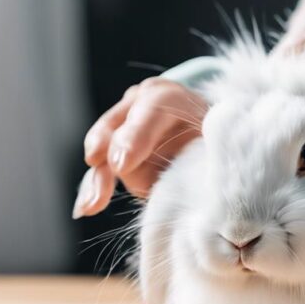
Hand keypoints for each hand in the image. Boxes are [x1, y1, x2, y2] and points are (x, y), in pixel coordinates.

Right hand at [72, 78, 206, 218]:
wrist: (206, 139)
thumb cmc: (216, 137)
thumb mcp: (218, 135)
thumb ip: (207, 147)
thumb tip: (197, 176)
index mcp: (171, 95)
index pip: (154, 106)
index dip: (137, 133)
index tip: (124, 163)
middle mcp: (139, 105)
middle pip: (120, 124)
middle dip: (116, 147)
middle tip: (118, 169)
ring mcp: (123, 127)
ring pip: (104, 149)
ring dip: (99, 176)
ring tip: (94, 203)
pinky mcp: (116, 154)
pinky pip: (101, 171)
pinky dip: (94, 189)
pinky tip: (86, 208)